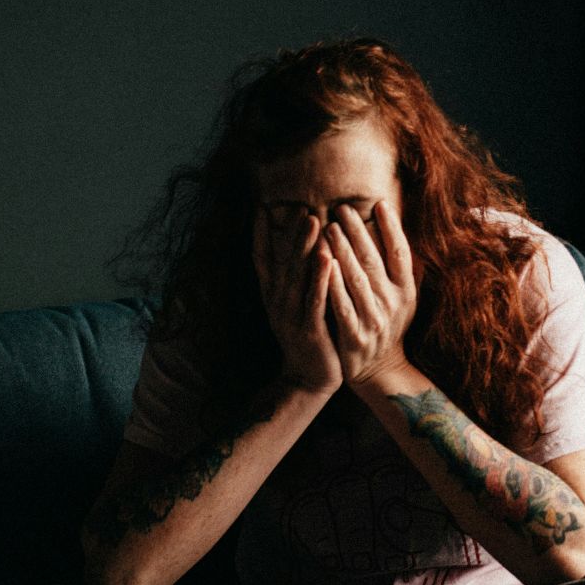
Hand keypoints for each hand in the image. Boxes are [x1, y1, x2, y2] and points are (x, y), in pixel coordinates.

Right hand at [253, 208, 340, 393]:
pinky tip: (326, 258)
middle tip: (300, 206)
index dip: (259, 233)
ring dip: (303, 247)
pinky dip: (318, 277)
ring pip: (296, 275)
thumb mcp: (297, 305)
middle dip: (291, 231)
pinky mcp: (308, 329)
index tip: (260, 207)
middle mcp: (277, 301)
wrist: (309, 378)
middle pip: (282, 260)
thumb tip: (302, 246)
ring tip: (312, 221)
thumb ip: (297, 278)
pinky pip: (313, 299)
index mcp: (273, 295)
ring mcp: (290, 315)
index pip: (261, 258)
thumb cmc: (310, 336)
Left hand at [323, 200, 418, 387]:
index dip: (392, 228)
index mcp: (406, 291)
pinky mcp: (354, 336)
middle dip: (358, 232)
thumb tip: (401, 233)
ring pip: (357, 279)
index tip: (380, 203)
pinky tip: (322, 265)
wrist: (380, 371)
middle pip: (375, 261)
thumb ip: (404, 271)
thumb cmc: (388, 326)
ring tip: (330, 227)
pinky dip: (333, 285)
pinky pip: (342, 305)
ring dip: (343, 252)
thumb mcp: (404, 301)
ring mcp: (374, 320)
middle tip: (342, 208)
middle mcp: (393, 304)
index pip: (401, 253)